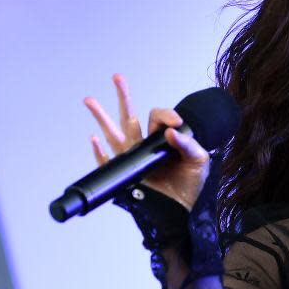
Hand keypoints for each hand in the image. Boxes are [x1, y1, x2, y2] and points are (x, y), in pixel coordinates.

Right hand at [83, 73, 209, 211]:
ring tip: (89, 100)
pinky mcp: (127, 176)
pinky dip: (100, 153)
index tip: (176, 123)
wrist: (182, 211)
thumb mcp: (199, 161)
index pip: (157, 118)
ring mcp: (133, 160)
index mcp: (162, 140)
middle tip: (117, 77)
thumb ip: (188, 144)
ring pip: (114, 135)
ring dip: (101, 117)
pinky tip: (94, 139)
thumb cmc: (190, 185)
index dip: (166, 115)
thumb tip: (170, 133)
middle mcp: (145, 146)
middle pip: (130, 118)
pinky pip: (109, 164)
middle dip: (123, 97)